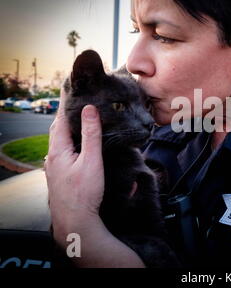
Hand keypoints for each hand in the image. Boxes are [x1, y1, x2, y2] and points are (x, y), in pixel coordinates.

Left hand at [45, 86, 104, 244]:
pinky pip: (62, 154)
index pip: (61, 121)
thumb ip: (91, 134)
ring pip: (59, 144)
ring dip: (68, 132)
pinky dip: (69, 145)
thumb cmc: (84, 192)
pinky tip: (77, 149)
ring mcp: (54, 169)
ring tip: (80, 124)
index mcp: (58, 150)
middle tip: (79, 106)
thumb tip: (89, 109)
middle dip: (67, 117)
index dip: (68, 107)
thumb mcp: (92, 160)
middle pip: (58, 131)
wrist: (75, 221)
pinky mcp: (59, 177)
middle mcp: (52, 158)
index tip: (77, 95)